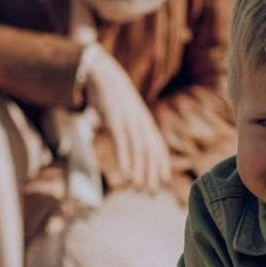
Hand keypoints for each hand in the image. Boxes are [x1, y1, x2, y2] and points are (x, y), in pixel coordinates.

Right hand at [81, 45, 170, 192]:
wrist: (102, 73)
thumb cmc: (113, 97)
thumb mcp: (126, 113)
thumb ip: (130, 128)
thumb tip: (129, 144)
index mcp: (145, 121)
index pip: (158, 146)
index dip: (162, 164)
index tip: (163, 182)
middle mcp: (141, 122)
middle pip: (151, 152)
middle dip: (152, 173)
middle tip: (150, 193)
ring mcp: (129, 121)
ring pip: (139, 150)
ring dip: (140, 171)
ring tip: (139, 188)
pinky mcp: (115, 119)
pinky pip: (122, 143)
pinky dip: (125, 160)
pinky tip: (126, 174)